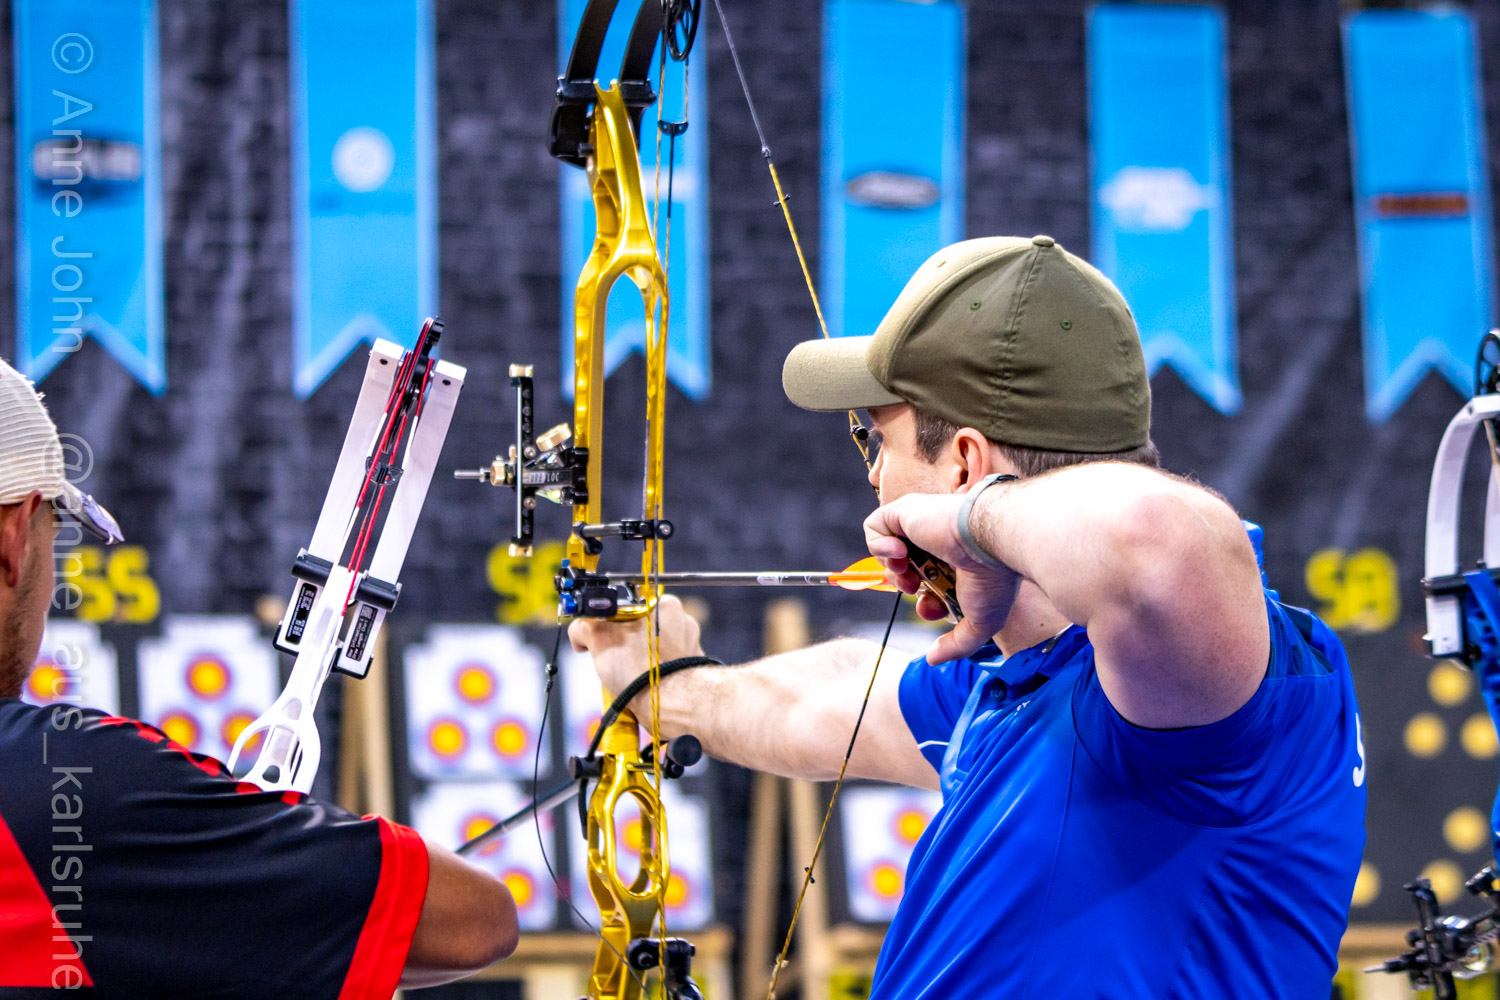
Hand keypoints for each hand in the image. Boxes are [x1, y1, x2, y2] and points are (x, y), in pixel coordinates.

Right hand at [568, 594, 705, 696]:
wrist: (671, 706)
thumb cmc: (642, 671)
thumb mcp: (600, 638)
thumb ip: (585, 626)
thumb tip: (580, 631)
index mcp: (665, 606)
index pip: (629, 608)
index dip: (611, 625)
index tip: (603, 640)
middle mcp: (682, 623)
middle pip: (641, 631)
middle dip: (626, 648)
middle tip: (617, 664)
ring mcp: (689, 648)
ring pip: (652, 652)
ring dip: (638, 665)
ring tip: (630, 680)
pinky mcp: (690, 671)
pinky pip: (664, 670)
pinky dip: (651, 678)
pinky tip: (643, 688)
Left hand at [864, 492, 1021, 663]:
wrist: (992, 542)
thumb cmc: (994, 578)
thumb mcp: (981, 621)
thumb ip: (957, 644)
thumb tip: (934, 659)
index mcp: (958, 560)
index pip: (929, 582)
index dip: (923, 600)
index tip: (930, 606)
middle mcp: (938, 540)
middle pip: (906, 568)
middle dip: (906, 585)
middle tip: (916, 586)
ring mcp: (920, 524)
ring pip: (887, 549)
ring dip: (892, 569)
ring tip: (905, 568)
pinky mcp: (904, 511)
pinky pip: (874, 526)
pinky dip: (878, 545)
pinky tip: (899, 552)